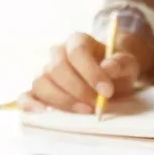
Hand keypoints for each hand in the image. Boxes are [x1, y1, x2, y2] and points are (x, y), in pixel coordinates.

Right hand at [18, 32, 139, 112]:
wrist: (109, 76)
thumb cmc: (115, 68)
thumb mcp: (127, 63)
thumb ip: (120, 63)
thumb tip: (107, 67)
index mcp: (77, 41)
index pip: (77, 51)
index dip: (91, 72)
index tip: (107, 91)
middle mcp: (57, 53)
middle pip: (57, 68)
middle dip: (77, 90)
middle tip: (96, 105)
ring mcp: (45, 71)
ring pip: (42, 82)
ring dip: (62, 100)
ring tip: (83, 111)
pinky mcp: (39, 90)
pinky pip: (26, 95)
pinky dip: (29, 104)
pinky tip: (42, 113)